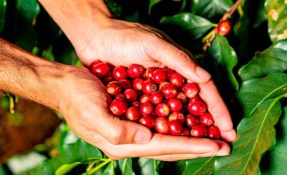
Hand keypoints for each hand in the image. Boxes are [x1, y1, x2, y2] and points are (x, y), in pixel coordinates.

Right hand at [59, 66, 230, 160]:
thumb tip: (145, 139)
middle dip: (198, 147)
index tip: (216, 146)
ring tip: (213, 138)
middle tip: (224, 146)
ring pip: (168, 138)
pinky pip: (160, 126)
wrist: (64, 85)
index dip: (191, 146)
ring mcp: (132, 131)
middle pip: (170, 147)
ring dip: (191, 139)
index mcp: (122, 143)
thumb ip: (118, 131)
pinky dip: (177, 126)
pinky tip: (190, 123)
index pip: (164, 146)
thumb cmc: (76, 97)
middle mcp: (130, 140)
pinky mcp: (132, 119)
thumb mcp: (92, 114)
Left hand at [75, 19, 235, 142]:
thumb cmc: (124, 36)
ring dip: (190, 130)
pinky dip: (166, 126)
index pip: (204, 89)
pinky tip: (172, 141)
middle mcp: (171, 79)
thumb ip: (178, 59)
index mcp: (179, 65)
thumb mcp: (152, 43)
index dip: (217, 108)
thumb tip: (204, 76)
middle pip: (194, 105)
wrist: (96, 38)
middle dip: (209, 124)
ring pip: (177, 113)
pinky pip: (156, 114)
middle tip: (224, 143)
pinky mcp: (141, 96)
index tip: (229, 128)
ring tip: (204, 147)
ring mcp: (156, 89)